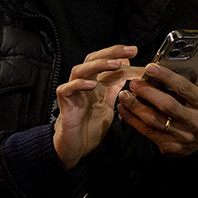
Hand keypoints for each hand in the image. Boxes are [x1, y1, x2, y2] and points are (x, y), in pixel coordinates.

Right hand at [52, 45, 137, 170]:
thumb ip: (114, 90)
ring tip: (115, 64)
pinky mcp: (64, 103)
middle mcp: (82, 84)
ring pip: (79, 70)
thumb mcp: (108, 106)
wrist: (75, 147)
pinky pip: (66, 89)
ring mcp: (72, 92)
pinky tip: (92, 84)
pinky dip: (79, 84)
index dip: (117, 53)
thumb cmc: (89, 128)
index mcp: (94, 84)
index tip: (134, 50)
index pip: (103, 60)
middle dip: (110, 53)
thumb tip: (126, 74)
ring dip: (97, 65)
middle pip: (91, 59)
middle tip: (129, 51)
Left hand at [116, 51, 197, 156]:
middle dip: (147, 93)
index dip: (167, 77)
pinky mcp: (170, 146)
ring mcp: (184, 136)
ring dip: (135, 107)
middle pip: (168, 106)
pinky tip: (123, 108)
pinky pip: (147, 132)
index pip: (185, 89)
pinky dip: (132, 120)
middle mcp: (197, 122)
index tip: (150, 67)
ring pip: (154, 120)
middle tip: (133, 82)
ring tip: (123, 94)